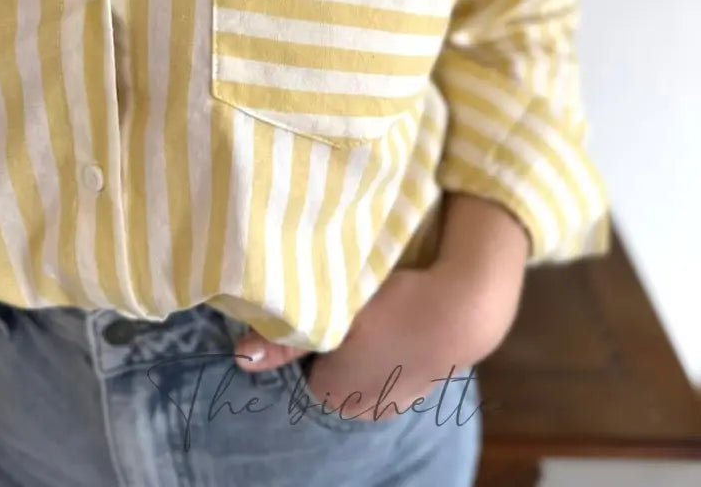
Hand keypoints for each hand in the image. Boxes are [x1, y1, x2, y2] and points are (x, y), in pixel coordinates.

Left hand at [234, 194, 528, 421]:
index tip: (313, 300)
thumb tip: (240, 356)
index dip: (305, 329)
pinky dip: (391, 337)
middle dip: (330, 334)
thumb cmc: (390, 311)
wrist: (462, 309)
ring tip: (371, 300)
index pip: (300, 361)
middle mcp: (362, 408)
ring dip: (363, 335)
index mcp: (332, 396)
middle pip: (329, 363)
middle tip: (339, 295)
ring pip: (362, 359)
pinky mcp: (426, 379)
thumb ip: (284, 340)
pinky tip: (398, 311)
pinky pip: (392, 356)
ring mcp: (398, 398)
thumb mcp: (332, 315)